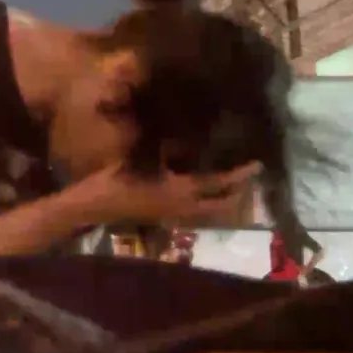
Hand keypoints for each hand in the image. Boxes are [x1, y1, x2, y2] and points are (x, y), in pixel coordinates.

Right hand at [68, 161, 261, 226]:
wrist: (94, 206)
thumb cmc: (115, 179)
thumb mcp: (142, 157)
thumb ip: (168, 148)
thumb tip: (190, 134)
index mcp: (181, 191)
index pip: (219, 184)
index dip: (240, 175)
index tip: (257, 164)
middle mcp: (184, 207)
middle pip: (222, 206)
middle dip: (238, 194)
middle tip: (248, 178)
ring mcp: (175, 216)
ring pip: (210, 212)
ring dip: (223, 201)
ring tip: (232, 186)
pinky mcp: (165, 218)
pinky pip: (196, 212)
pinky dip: (206, 203)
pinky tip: (202, 191)